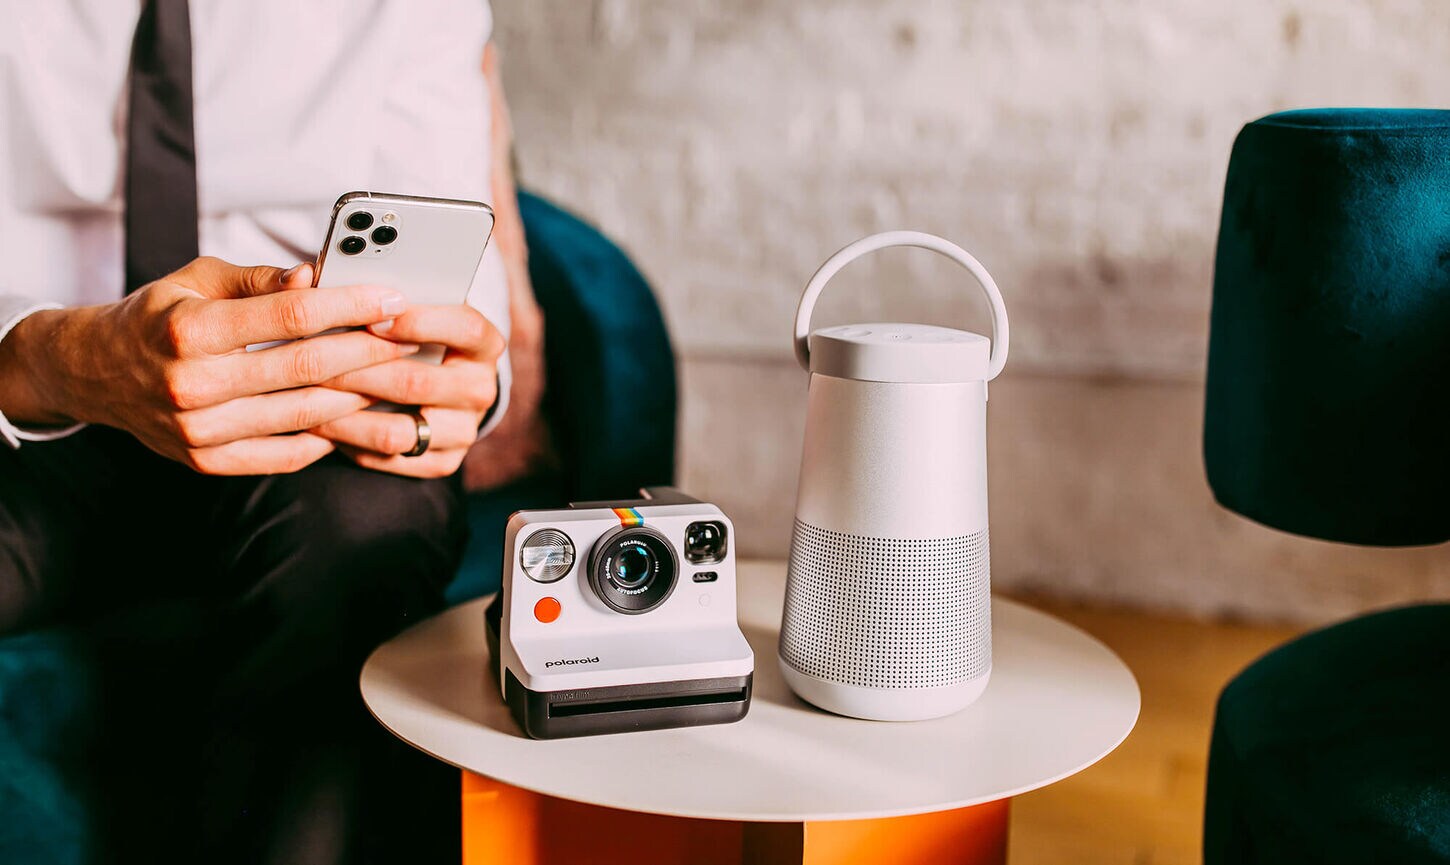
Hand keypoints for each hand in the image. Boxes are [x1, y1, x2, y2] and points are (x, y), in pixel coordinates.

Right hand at [7, 257, 414, 473]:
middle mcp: (191, 384)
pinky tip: (354, 415)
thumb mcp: (198, 280)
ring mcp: (198, 430)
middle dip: (368, 351)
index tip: (390, 298)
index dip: (350, 305)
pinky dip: (326, 436)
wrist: (93, 372)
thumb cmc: (158, 316)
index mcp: (189, 329)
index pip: (291, 315)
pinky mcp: (206, 461)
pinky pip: (284, 454)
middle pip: (305, 367)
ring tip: (394, 377)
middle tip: (408, 339)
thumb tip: (317, 275)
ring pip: (303, 415)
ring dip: (359, 396)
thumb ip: (261, 280)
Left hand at [311, 305, 505, 477]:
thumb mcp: (408, 310)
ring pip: (398, 431)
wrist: (442, 389)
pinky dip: (351, 443)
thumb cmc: (414, 336)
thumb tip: (300, 277)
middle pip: (417, 382)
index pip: (464, 327)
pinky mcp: (444, 461)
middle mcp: (480, 388)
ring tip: (307, 397)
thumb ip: (369, 294)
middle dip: (358, 370)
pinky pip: (391, 459)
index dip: (418, 322)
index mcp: (484, 343)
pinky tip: (324, 423)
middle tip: (312, 360)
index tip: (371, 317)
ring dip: (346, 414)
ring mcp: (463, 429)